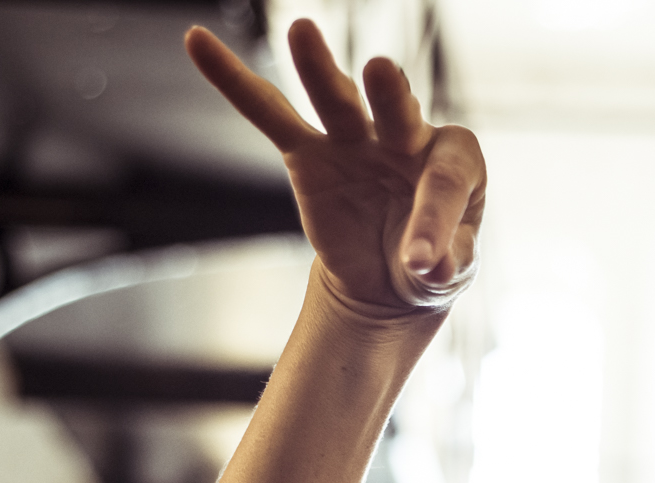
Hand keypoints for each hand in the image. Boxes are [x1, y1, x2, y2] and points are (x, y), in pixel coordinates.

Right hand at [186, 20, 483, 317]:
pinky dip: (234, 81)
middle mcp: (407, 137)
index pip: (446, 179)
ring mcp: (356, 139)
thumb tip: (431, 264)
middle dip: (391, 96)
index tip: (421, 264)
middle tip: (382, 71)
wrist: (389, 279)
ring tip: (301, 31)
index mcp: (454, 163)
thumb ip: (448, 265)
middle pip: (399, 111)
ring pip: (337, 100)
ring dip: (320, 70)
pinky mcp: (308, 152)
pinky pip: (268, 113)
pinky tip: (199, 43)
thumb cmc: (431, 267)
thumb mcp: (449, 275)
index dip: (434, 221)